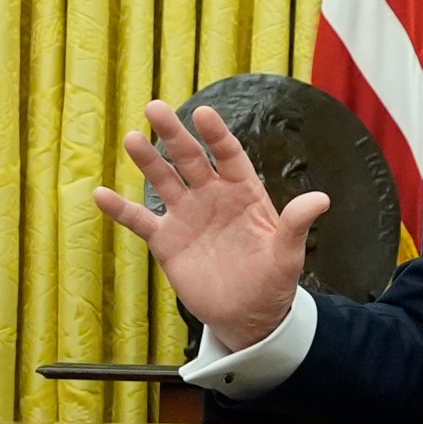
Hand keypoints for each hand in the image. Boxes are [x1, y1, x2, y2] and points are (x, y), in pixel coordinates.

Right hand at [93, 101, 327, 352]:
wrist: (248, 316)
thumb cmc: (273, 281)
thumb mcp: (288, 254)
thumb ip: (296, 224)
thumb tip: (322, 199)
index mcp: (243, 192)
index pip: (228, 155)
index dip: (216, 135)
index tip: (203, 114)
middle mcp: (211, 196)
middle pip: (190, 158)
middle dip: (173, 134)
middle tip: (155, 107)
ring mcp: (187, 216)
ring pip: (164, 180)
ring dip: (147, 161)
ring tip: (132, 139)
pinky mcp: (167, 241)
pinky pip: (140, 220)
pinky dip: (120, 209)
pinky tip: (101, 194)